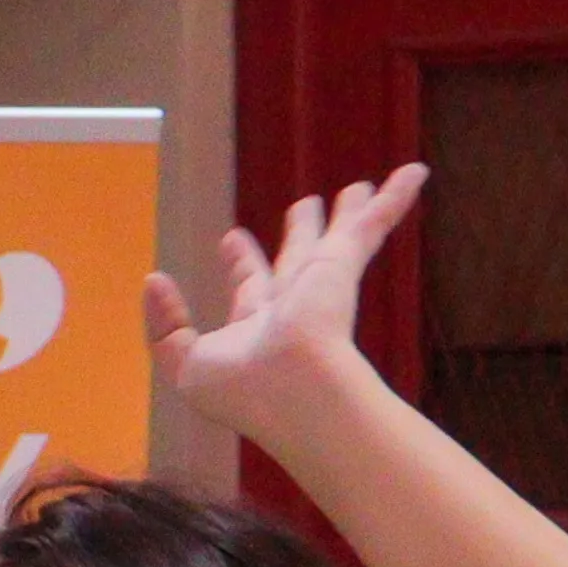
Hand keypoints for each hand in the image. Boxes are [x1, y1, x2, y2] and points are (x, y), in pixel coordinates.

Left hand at [148, 166, 419, 433]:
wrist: (294, 392)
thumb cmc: (241, 389)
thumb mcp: (183, 364)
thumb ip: (165, 326)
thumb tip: (154, 279)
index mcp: (256, 327)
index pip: (250, 287)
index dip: (240, 262)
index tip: (232, 238)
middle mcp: (293, 305)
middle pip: (299, 258)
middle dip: (301, 233)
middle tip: (306, 206)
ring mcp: (323, 286)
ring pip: (341, 237)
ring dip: (350, 213)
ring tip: (359, 188)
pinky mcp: (343, 267)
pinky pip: (372, 223)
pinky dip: (394, 200)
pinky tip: (413, 174)